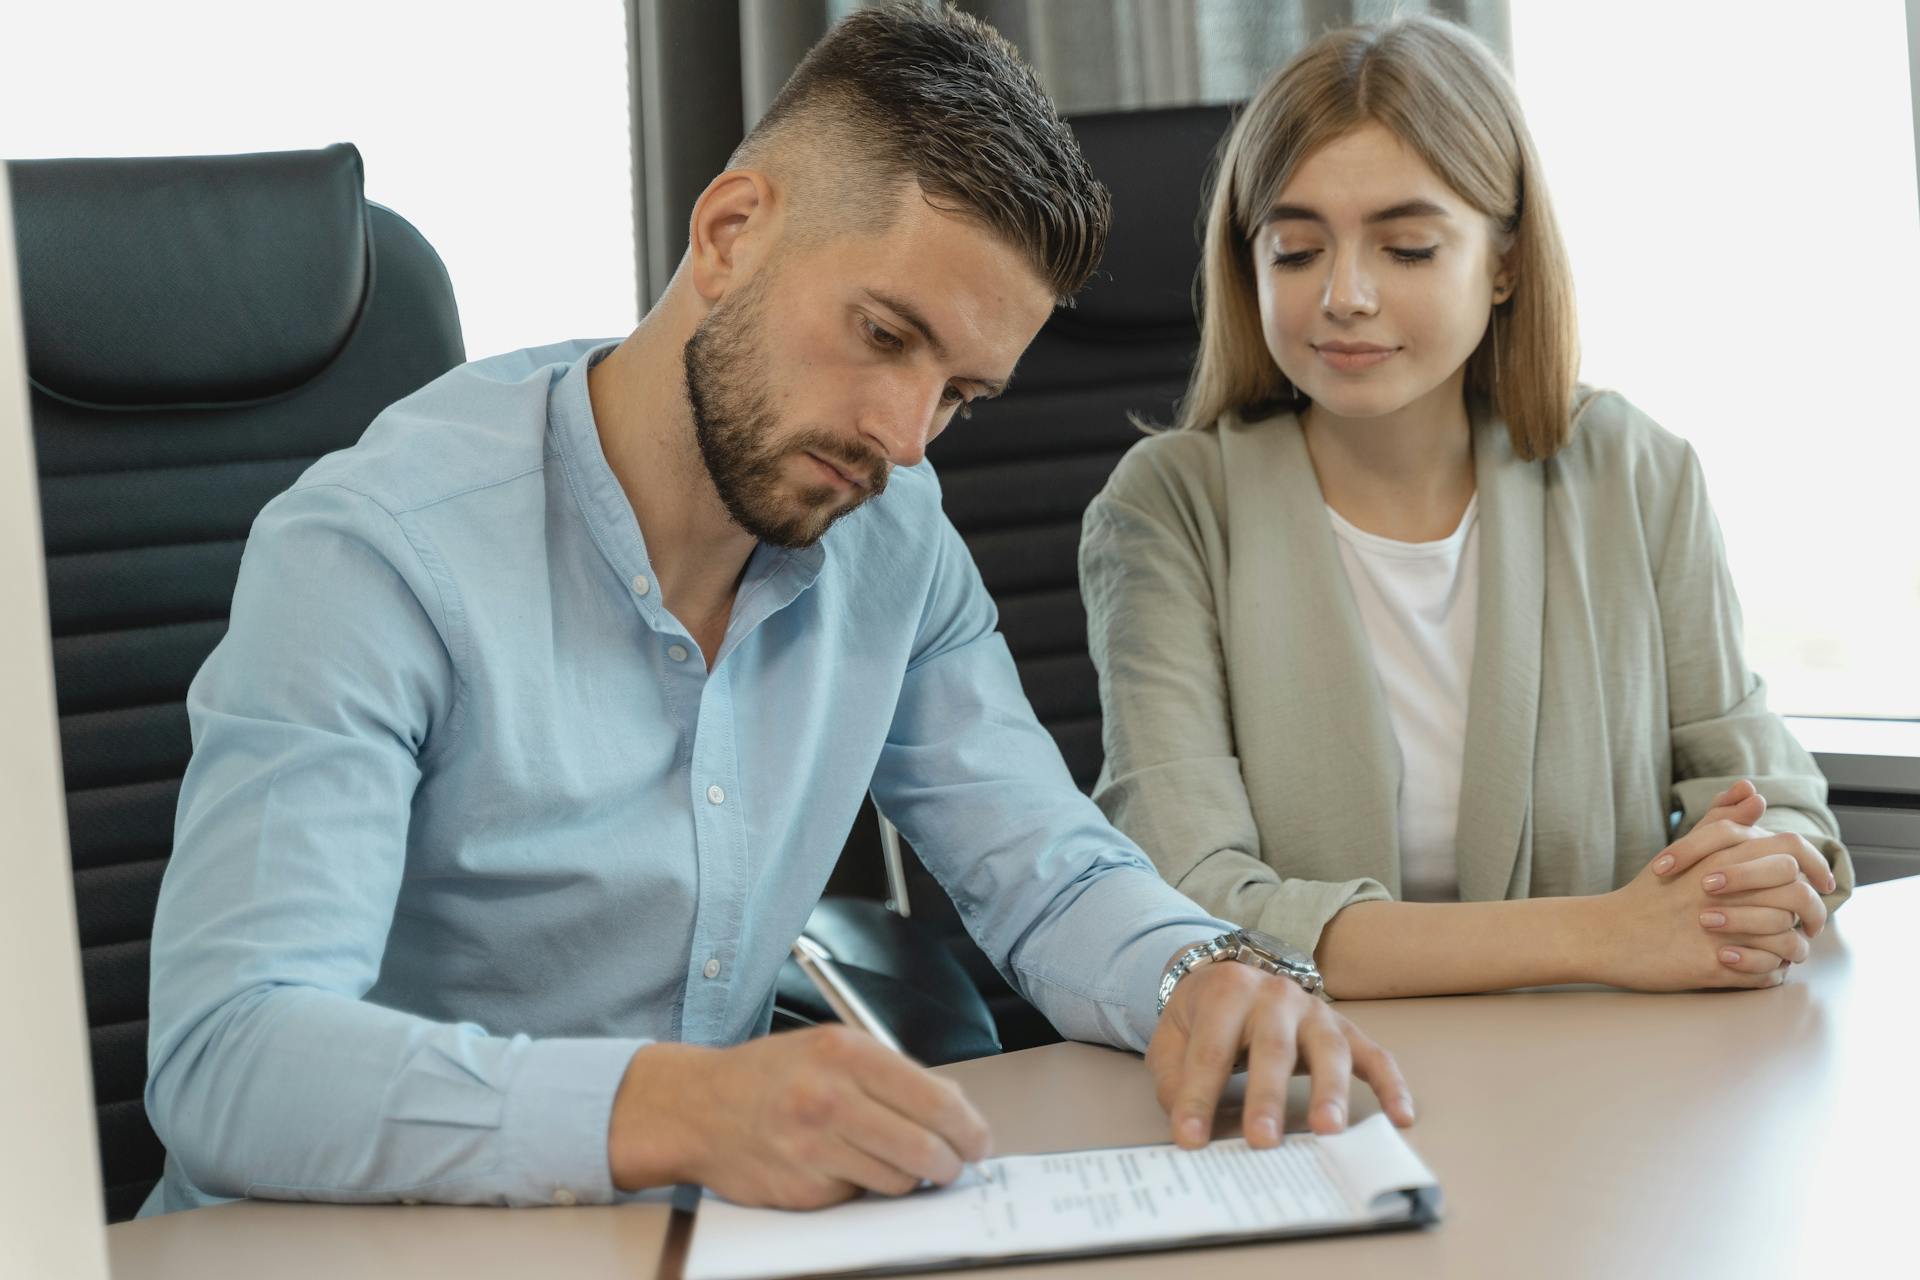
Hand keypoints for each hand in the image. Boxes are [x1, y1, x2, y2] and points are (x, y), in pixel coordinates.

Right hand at [607, 1026, 990, 1208]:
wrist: (698, 1108)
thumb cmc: (771, 1076)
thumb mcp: (832, 1049)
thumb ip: (892, 1074)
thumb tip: (955, 1109)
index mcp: (845, 1053)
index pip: (935, 1100)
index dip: (970, 1128)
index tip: (980, 1141)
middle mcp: (829, 1098)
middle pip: (925, 1149)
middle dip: (950, 1163)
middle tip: (953, 1164)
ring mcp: (813, 1148)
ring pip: (898, 1181)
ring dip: (908, 1178)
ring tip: (891, 1159)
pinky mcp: (802, 1190)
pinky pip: (859, 1198)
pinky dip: (862, 1188)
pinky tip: (842, 1166)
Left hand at [1147, 954, 1413, 1151]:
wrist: (1233, 976)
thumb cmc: (1204, 1016)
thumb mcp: (1172, 1037)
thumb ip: (1175, 1078)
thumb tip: (1191, 1126)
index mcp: (1227, 991)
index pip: (1211, 1049)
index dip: (1199, 1095)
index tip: (1191, 1137)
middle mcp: (1276, 995)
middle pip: (1272, 1048)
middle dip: (1267, 1097)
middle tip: (1262, 1140)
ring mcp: (1316, 1011)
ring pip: (1328, 1049)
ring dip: (1330, 1091)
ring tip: (1328, 1131)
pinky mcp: (1345, 1029)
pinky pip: (1375, 1056)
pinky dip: (1391, 1085)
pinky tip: (1399, 1117)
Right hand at [1598, 784, 1828, 989]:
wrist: (1606, 933)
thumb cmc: (1648, 894)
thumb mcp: (1682, 851)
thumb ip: (1720, 820)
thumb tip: (1751, 790)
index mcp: (1720, 859)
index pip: (1792, 852)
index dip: (1817, 866)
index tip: (1822, 882)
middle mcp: (1723, 892)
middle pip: (1797, 896)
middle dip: (1814, 913)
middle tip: (1812, 923)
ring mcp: (1718, 930)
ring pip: (1789, 940)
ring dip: (1795, 947)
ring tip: (1789, 949)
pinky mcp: (1711, 966)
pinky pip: (1766, 973)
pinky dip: (1773, 972)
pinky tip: (1766, 968)